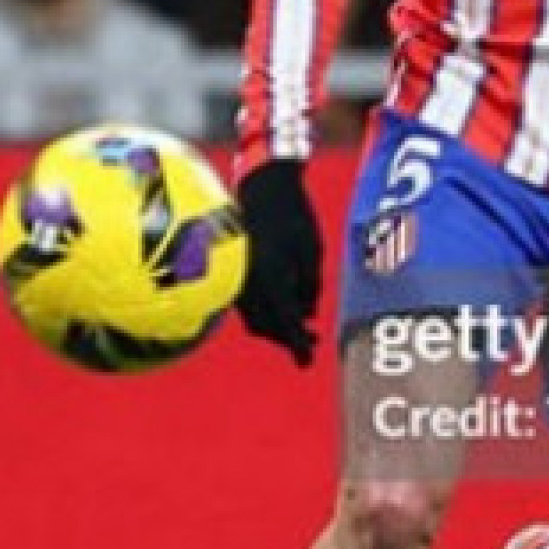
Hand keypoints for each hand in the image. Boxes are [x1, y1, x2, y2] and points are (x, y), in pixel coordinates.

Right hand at [235, 159, 322, 365]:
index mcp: (272, 278)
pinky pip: (246, 303)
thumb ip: (311, 286)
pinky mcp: (235, 269)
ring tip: (300, 323)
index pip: (286, 323)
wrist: (262, 186)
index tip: (306, 362)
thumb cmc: (293, 215)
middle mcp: (250, 282)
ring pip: (254, 317)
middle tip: (311, 342)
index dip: (298, 345)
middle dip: (287, 338)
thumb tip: (308, 313)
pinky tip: (281, 305)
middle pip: (266, 326)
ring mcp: (238, 276)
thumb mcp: (313, 251)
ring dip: (275, 326)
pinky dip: (264, 311)